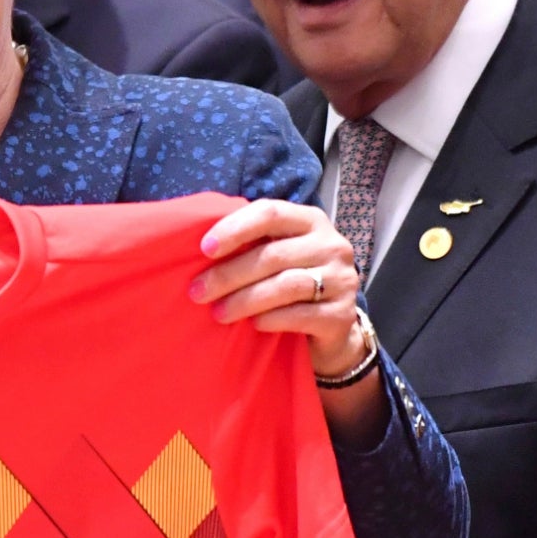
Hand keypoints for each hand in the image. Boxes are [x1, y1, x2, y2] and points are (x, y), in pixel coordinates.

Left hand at [191, 199, 365, 377]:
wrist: (330, 325)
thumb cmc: (288, 280)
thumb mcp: (274, 253)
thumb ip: (248, 242)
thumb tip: (193, 241)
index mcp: (310, 220)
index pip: (270, 213)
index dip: (235, 228)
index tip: (204, 249)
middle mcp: (332, 245)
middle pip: (273, 255)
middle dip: (228, 274)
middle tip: (197, 291)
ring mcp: (343, 279)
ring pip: (286, 285)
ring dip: (244, 300)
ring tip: (218, 313)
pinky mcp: (342, 314)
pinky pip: (300, 315)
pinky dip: (270, 319)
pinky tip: (252, 324)